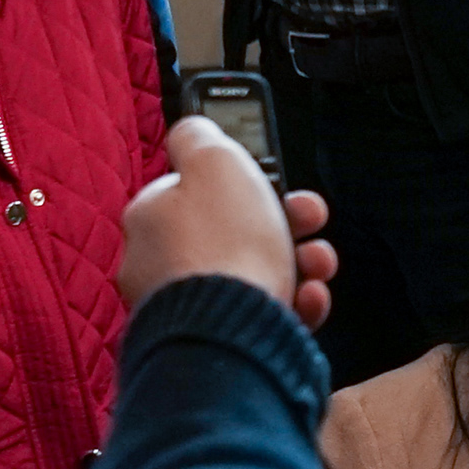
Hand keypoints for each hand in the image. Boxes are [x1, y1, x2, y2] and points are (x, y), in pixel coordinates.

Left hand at [120, 116, 340, 327]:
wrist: (231, 334)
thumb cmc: (225, 246)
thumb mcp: (217, 161)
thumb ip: (201, 136)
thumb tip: (191, 128)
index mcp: (151, 216)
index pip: (195, 187)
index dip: (244, 180)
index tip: (277, 181)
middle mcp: (158, 264)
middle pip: (232, 231)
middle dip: (283, 223)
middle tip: (310, 219)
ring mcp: (186, 307)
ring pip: (251, 273)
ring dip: (297, 263)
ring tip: (318, 265)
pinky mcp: (215, 341)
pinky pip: (258, 314)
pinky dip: (290, 304)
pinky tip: (307, 299)